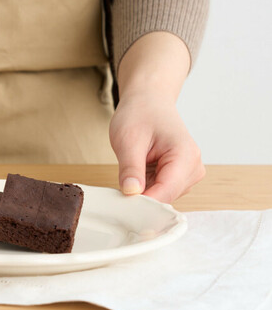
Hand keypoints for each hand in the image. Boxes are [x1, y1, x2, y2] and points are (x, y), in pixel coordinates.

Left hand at [111, 32, 204, 202]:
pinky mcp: (180, 176)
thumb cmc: (139, 114)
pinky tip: (136, 174)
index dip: (143, 204)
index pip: (166, 192)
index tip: (121, 209)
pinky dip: (145, 187)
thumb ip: (131, 168)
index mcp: (185, 156)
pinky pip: (161, 191)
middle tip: (116, 191)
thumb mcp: (128, 140)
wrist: (148, 101)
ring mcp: (189, 173)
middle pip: (165, 198)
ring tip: (129, 172)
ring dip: (143, 192)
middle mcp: (193, 167)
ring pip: (162, 197)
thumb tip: (131, 194)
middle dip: (141, 198)